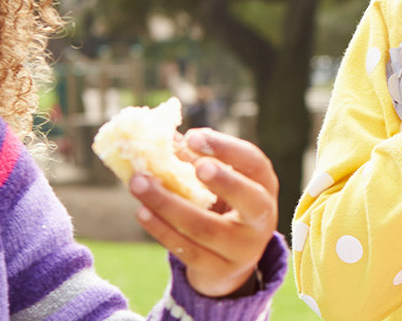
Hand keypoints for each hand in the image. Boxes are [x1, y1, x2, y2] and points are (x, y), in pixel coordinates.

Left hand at [129, 128, 278, 296]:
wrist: (229, 264)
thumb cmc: (220, 208)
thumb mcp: (217, 184)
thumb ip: (193, 158)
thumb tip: (155, 132)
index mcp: (264, 186)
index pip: (254, 163)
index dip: (226, 148)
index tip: (192, 137)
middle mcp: (261, 219)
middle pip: (249, 199)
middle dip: (224, 181)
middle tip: (195, 167)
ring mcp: (242, 249)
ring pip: (205, 227)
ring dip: (168, 204)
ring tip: (138, 183)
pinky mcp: (218, 270)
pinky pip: (187, 250)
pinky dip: (161, 229)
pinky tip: (141, 211)